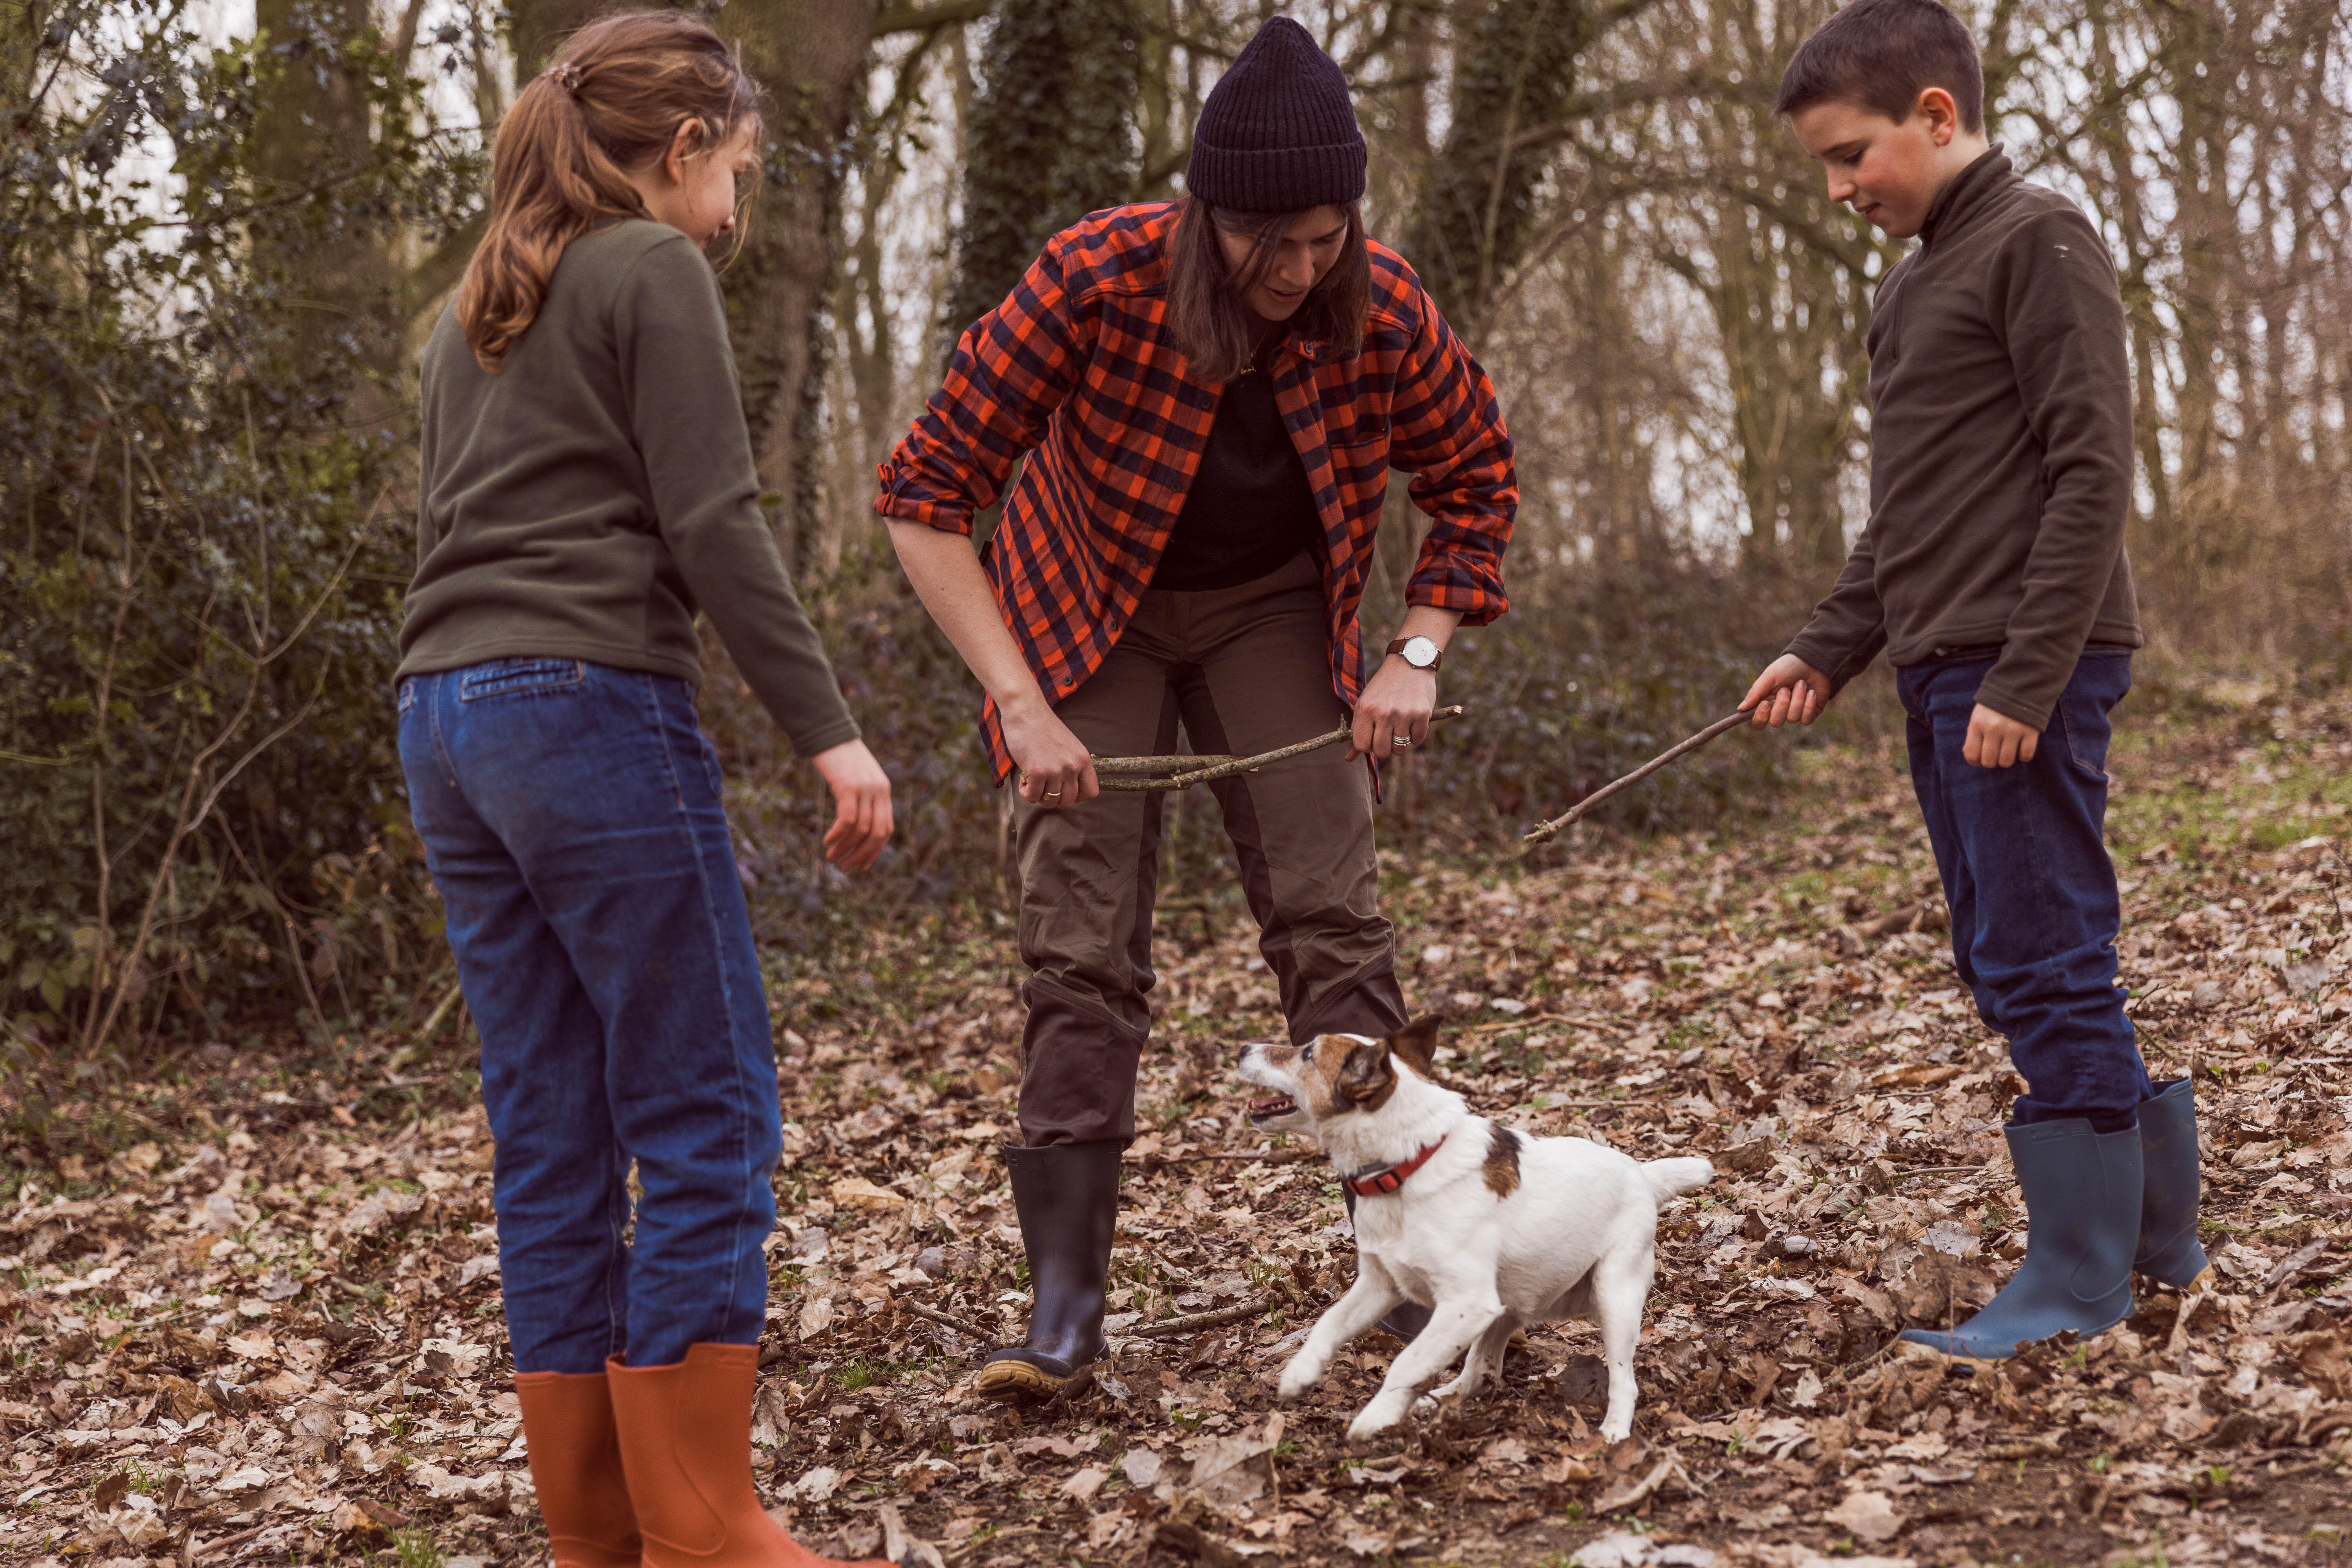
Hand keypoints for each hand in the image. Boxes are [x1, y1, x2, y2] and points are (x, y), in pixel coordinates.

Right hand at [811, 739, 892, 870]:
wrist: (828, 731)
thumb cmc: (839, 756)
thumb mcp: (856, 778)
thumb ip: (861, 798)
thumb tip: (855, 827)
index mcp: (883, 790)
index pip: (886, 828)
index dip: (875, 850)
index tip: (861, 865)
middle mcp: (879, 790)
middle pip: (877, 833)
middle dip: (862, 854)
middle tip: (845, 866)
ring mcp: (865, 788)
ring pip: (861, 829)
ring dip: (846, 847)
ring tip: (832, 857)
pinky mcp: (849, 786)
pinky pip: (848, 819)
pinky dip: (838, 835)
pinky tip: (828, 841)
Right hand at [1002, 693, 1097, 808]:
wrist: (1025, 710)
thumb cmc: (1043, 727)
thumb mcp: (1068, 745)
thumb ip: (1072, 765)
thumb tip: (1066, 788)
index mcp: (1083, 759)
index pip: (1091, 792)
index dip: (1077, 797)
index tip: (1064, 791)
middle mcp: (1073, 767)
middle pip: (1068, 801)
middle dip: (1055, 799)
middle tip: (1044, 787)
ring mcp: (1056, 770)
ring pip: (1050, 801)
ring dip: (1038, 795)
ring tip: (1032, 781)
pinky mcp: (1037, 772)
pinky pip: (1033, 797)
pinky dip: (1026, 792)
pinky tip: (1024, 779)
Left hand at [1350, 657, 1437, 760]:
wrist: (1410, 662)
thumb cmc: (1384, 686)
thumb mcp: (1365, 703)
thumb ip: (1356, 730)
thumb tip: (1348, 759)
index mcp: (1366, 709)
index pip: (1361, 746)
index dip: (1367, 746)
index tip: (1372, 738)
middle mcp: (1384, 713)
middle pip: (1381, 751)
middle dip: (1384, 748)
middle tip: (1387, 735)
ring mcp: (1404, 714)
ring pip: (1400, 749)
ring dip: (1400, 743)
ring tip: (1400, 728)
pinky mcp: (1422, 714)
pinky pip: (1417, 740)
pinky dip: (1415, 736)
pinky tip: (1412, 722)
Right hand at [1740, 654, 1831, 727]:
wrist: (1813, 661)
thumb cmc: (1788, 667)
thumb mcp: (1769, 677)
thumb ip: (1755, 693)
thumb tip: (1740, 709)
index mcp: (1766, 703)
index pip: (1758, 723)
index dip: (1760, 718)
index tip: (1765, 703)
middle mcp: (1780, 711)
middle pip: (1776, 722)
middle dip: (1782, 704)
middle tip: (1785, 688)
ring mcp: (1795, 713)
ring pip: (1792, 718)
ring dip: (1798, 698)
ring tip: (1801, 684)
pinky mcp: (1810, 713)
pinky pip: (1806, 719)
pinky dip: (1809, 704)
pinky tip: (1811, 692)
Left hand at [1963, 703, 2039, 766]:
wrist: (2021, 684)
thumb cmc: (1996, 703)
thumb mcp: (1979, 714)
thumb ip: (1974, 733)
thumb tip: (1971, 757)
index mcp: (1977, 723)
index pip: (1971, 754)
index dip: (1975, 761)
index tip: (1980, 759)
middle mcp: (1993, 728)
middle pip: (1989, 761)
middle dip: (1992, 761)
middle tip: (1996, 753)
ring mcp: (2013, 730)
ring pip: (2007, 762)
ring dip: (2007, 760)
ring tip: (2008, 750)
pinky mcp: (2031, 730)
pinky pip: (2026, 755)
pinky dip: (2024, 756)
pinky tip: (2021, 748)